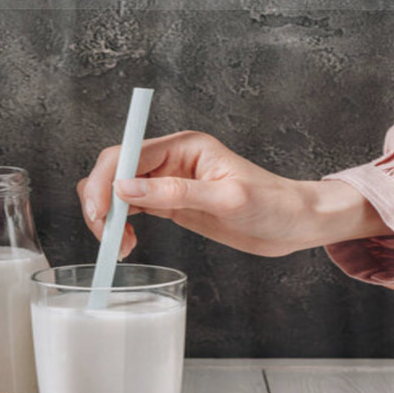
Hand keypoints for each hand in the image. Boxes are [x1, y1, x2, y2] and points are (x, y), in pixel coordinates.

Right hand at [77, 131, 391, 258]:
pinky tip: (126, 242)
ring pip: (118, 190)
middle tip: (108, 238)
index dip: (105, 181)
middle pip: (115, 170)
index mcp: (184, 146)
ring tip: (120, 247)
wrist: (293, 224)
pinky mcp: (172, 204)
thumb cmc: (272, 205)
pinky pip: (132, 207)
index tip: (100, 213)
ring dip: (108, 217)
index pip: (127, 153)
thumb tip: (125, 189)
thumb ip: (175, 193)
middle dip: (101, 202)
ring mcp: (169, 182)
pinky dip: (121, 224)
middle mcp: (172, 159)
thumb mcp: (226, 200)